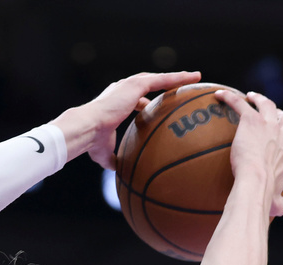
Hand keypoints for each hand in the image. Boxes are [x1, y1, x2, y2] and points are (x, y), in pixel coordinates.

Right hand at [56, 71, 201, 168]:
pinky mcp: (135, 85)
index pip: (134, 99)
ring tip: (195, 77)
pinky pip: (162, 80)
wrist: (87, 128)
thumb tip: (117, 169)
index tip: (152, 107)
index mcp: (114, 101)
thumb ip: (112, 158)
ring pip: (158, 79)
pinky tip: (194, 78)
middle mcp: (121, 90)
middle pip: (148, 84)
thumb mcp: (103, 152)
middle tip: (177, 87)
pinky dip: (178, 78)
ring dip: (177, 78)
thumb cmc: (92, 140)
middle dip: (163, 84)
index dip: (144, 103)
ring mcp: (128, 85)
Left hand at [215, 90, 282, 217]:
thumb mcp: (275, 201)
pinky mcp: (252, 120)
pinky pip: (239, 104)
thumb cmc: (264, 194)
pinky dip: (230, 98)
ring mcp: (269, 125)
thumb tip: (280, 211)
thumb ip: (278, 203)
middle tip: (267, 111)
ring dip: (258, 99)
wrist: (255, 181)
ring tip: (249, 96)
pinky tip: (218, 95)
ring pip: (266, 104)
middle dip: (278, 113)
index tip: (279, 141)